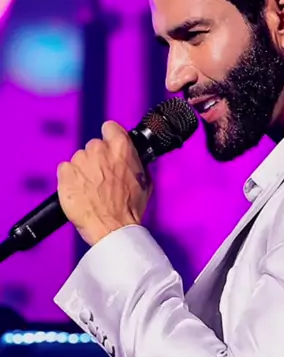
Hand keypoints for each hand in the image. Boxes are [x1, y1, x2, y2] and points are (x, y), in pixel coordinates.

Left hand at [57, 121, 152, 246]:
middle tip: (102, 179)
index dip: (109, 137)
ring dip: (83, 171)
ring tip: (91, 190)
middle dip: (96, 159)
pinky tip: (79, 192)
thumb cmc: (129, 209)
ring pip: (79, 159)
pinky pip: (65, 170)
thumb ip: (135, 163)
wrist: (112, 228)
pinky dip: (70, 180)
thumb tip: (132, 159)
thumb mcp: (144, 181)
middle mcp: (99, 149)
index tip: (109, 148)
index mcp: (122, 147)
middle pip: (93, 146)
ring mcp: (80, 160)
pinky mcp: (65, 173)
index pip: (110, 127)